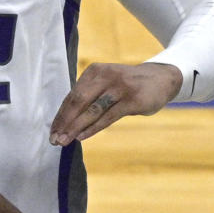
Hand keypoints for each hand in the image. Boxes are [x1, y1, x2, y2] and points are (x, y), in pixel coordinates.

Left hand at [50, 61, 182, 143]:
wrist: (161, 79)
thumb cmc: (127, 85)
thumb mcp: (107, 83)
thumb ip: (89, 96)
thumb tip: (65, 120)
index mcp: (95, 71)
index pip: (72, 95)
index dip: (61, 115)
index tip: (52, 131)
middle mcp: (105, 76)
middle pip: (78, 101)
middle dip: (65, 122)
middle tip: (54, 139)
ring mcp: (120, 87)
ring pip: (92, 110)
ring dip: (75, 127)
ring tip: (64, 141)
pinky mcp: (132, 100)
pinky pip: (108, 117)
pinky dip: (93, 128)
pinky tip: (81, 137)